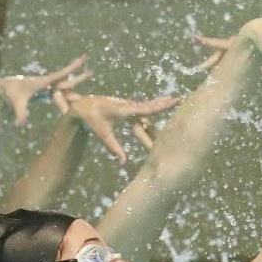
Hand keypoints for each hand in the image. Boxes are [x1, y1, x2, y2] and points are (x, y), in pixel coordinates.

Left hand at [0, 55, 91, 123]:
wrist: (5, 87)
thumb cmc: (11, 93)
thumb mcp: (16, 103)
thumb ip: (21, 113)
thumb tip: (22, 123)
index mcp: (44, 82)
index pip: (61, 74)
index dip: (73, 67)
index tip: (83, 59)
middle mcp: (47, 82)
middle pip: (66, 78)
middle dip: (78, 73)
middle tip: (90, 66)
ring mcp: (47, 86)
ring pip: (64, 84)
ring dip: (75, 81)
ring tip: (89, 75)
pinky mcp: (45, 90)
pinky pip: (59, 91)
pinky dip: (68, 91)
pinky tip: (76, 93)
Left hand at [67, 93, 181, 163]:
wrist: (81, 106)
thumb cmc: (92, 119)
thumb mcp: (103, 134)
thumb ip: (114, 148)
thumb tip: (123, 163)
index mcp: (125, 110)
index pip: (147, 109)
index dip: (161, 106)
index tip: (174, 101)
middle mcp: (128, 105)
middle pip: (149, 106)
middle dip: (164, 103)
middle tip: (179, 99)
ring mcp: (127, 105)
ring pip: (146, 107)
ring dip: (159, 104)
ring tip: (174, 100)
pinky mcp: (125, 107)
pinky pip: (140, 109)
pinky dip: (150, 107)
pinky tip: (158, 105)